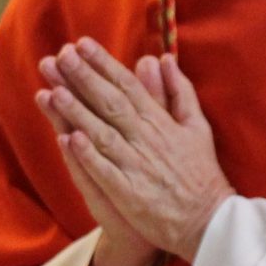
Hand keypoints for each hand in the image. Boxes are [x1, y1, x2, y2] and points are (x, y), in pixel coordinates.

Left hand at [34, 40, 231, 262]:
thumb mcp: (197, 127)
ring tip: (55, 91)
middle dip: (84, 78)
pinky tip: (68, 138)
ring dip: (78, 112)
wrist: (210, 221)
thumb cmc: (200, 174)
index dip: (104, 64)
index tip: (81, 44)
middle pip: (111, 103)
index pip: (128, 86)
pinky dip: (87, 155)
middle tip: (61, 56)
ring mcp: (137, 166)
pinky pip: (104, 172)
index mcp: (161, 122)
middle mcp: (147, 140)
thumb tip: (165, 59)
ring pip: (103, 134)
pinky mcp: (129, 194)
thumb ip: (179, 92)